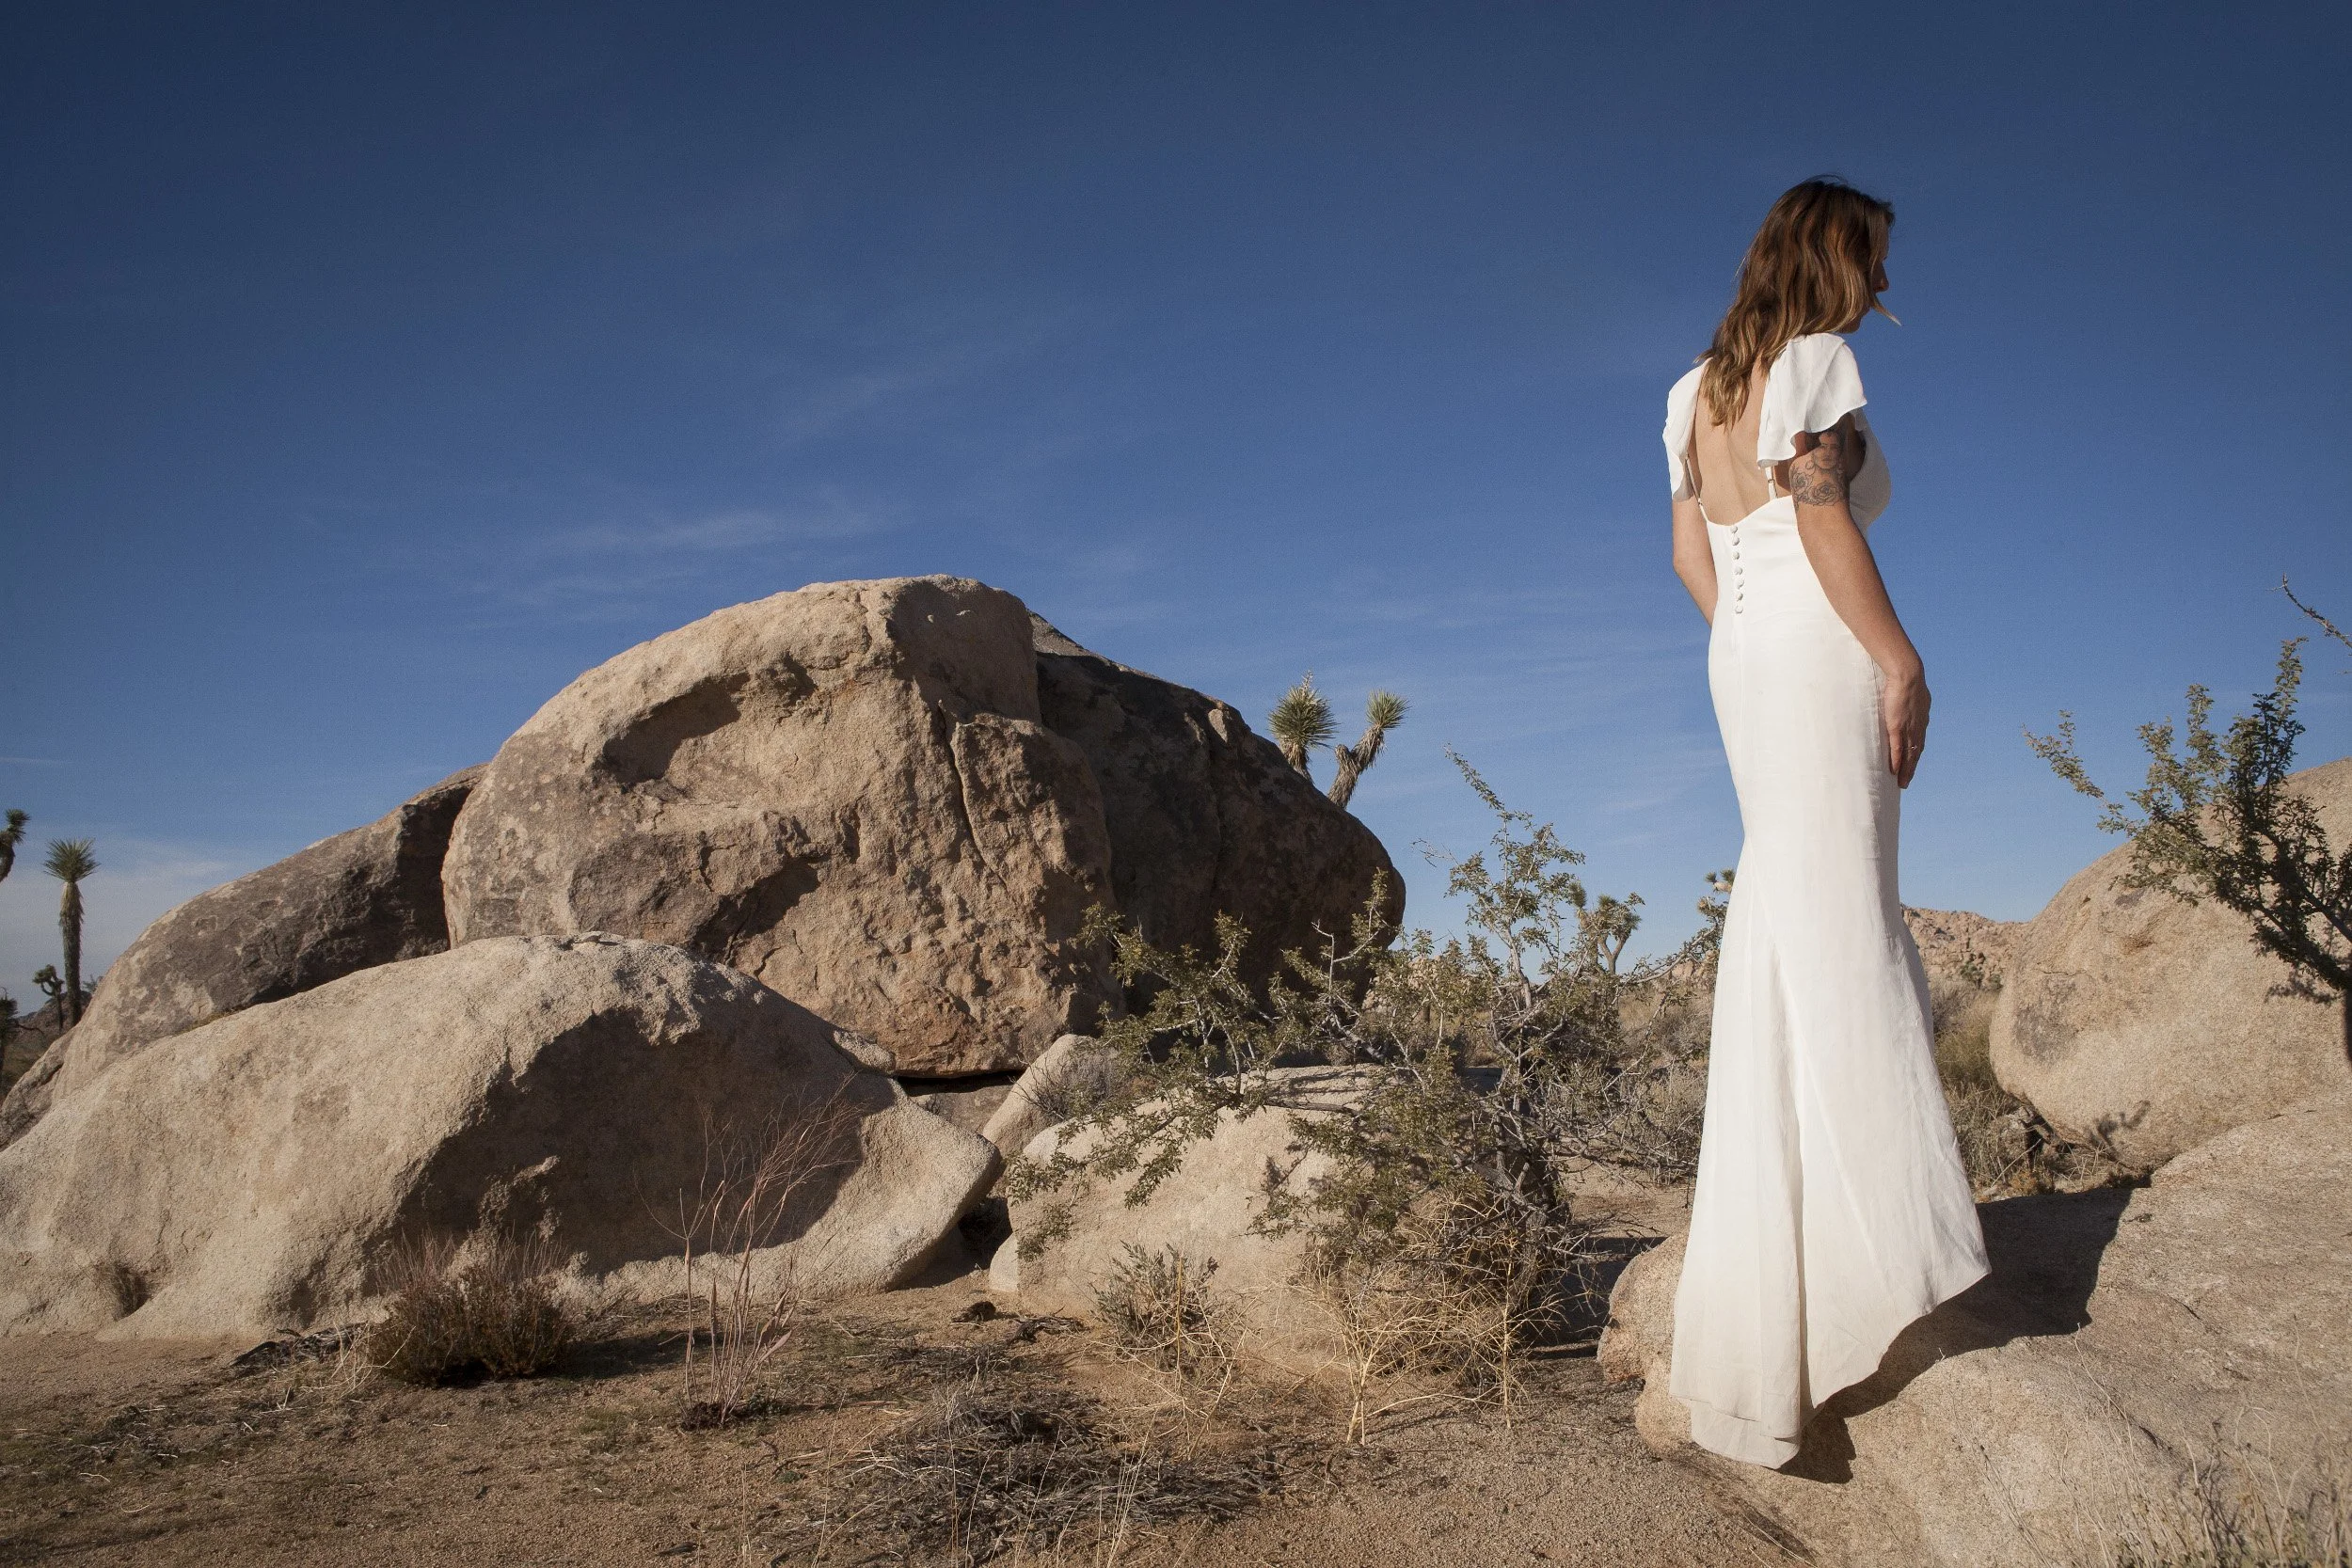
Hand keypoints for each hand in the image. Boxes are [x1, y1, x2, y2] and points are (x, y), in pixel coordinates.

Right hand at [1882, 664, 1929, 787]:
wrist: (1908, 674)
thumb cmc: (1908, 677)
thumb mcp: (1914, 690)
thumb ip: (1913, 699)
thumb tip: (1913, 697)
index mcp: (1922, 719)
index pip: (1919, 742)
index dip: (1915, 755)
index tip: (1912, 765)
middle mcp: (1918, 727)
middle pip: (1916, 753)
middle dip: (1911, 769)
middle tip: (1906, 782)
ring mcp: (1908, 728)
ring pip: (1908, 755)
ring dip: (1906, 770)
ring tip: (1901, 783)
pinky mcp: (1897, 727)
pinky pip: (1897, 749)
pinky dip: (1897, 761)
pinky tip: (1894, 771)